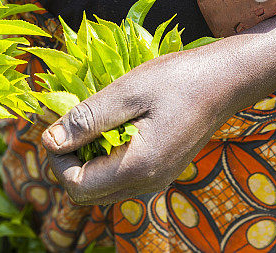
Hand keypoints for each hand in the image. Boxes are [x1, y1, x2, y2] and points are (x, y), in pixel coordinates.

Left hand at [41, 48, 233, 204]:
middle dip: (69, 163)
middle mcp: (147, 185)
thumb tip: (49, 141)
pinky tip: (112, 126)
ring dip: (87, 161)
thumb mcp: (127, 92)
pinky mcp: (162, 171)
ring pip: (103, 189)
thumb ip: (86, 120)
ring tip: (91, 122)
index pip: (76, 187)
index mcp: (138, 168)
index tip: (56, 127)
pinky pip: (121, 178)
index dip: (57, 160)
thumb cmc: (177, 79)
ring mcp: (157, 181)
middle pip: (87, 194)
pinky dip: (106, 158)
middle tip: (70, 124)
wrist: (226, 80)